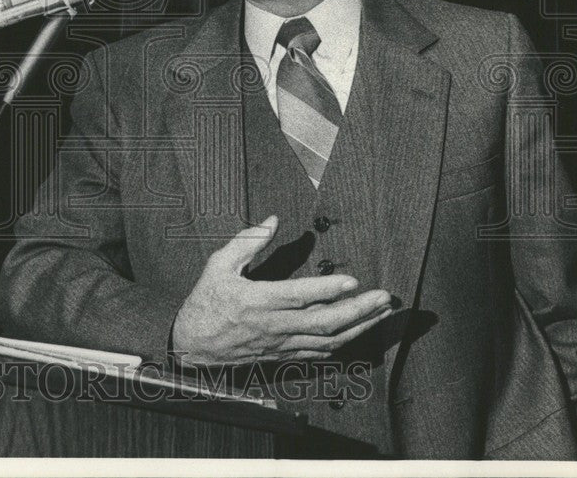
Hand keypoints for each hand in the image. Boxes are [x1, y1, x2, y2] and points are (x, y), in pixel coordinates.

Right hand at [171, 215, 392, 364]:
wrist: (192, 344)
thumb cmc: (206, 300)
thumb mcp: (218, 264)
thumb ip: (248, 241)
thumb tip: (273, 220)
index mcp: (257, 300)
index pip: (298, 296)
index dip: (327, 289)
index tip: (353, 280)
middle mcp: (272, 325)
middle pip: (323, 322)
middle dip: (359, 310)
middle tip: (384, 298)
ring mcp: (280, 344)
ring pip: (327, 341)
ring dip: (359, 328)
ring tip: (382, 314)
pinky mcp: (282, 355)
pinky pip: (318, 353)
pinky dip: (342, 344)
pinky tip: (359, 332)